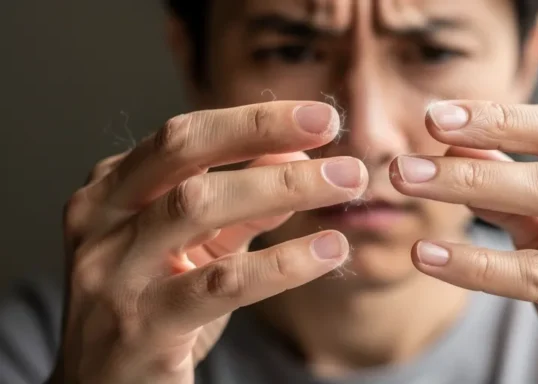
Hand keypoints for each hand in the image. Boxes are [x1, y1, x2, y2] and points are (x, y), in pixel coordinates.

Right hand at [54, 102, 367, 383]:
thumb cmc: (152, 309)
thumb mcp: (196, 248)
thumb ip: (241, 204)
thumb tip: (296, 156)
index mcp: (111, 192)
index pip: (185, 136)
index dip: (254, 119)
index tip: (319, 116)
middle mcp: (102, 222)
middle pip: (183, 152)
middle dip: (261, 131)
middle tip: (331, 127)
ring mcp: (113, 273)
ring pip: (199, 206)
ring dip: (282, 187)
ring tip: (345, 182)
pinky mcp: (140, 327)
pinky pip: (221, 283)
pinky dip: (284, 262)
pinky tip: (329, 250)